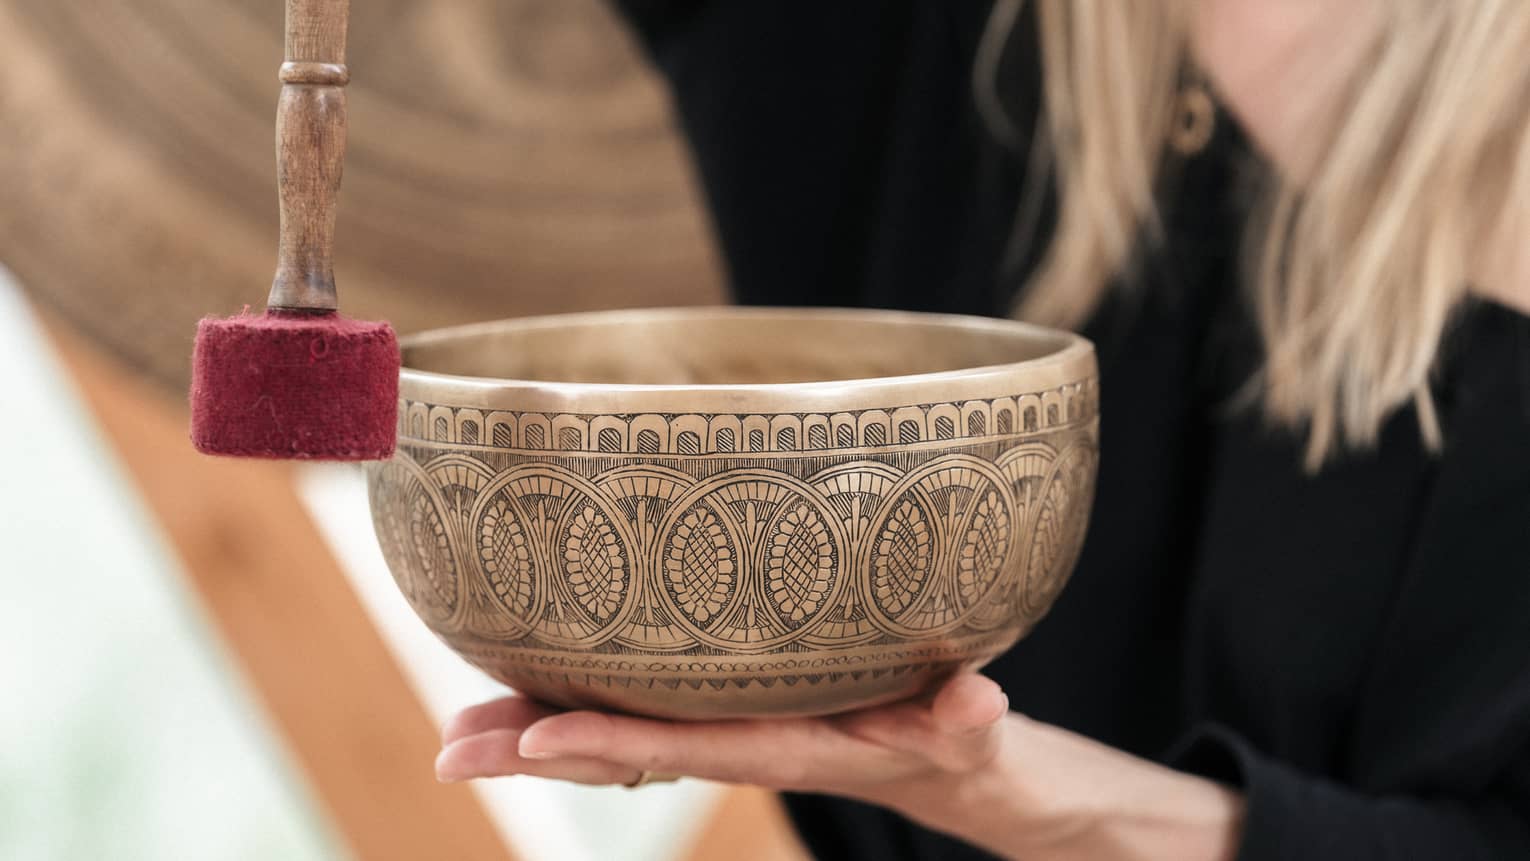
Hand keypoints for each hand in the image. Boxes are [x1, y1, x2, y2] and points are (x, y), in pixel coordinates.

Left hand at [435, 674, 1243, 859]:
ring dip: (550, 734)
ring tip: (470, 726)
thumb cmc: (979, 754)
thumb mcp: (982, 738)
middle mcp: (755, 743)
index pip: (688, 745)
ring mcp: (746, 733)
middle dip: (540, 751)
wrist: (979, 776)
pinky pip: (663, 716)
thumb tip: (977, 708)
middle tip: (450, 746)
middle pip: (632, 751)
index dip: (608, 740)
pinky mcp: (752, 713)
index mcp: (797, 746)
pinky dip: (603, 708)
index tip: (528, 737)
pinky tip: (560, 685)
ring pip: (634, 736)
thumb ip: (973, 722)